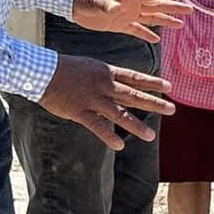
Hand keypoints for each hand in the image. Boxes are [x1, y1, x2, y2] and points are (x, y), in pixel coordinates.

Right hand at [39, 56, 172, 149]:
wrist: (42, 71)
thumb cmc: (65, 69)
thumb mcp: (91, 67)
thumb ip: (106, 78)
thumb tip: (120, 84)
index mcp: (107, 72)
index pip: (135, 77)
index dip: (153, 82)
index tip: (170, 86)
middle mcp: (104, 85)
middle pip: (134, 95)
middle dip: (154, 103)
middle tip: (172, 109)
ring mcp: (93, 99)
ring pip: (119, 113)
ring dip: (136, 125)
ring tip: (150, 136)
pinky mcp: (80, 111)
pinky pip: (97, 126)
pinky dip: (108, 136)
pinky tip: (119, 146)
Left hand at [71, 0, 191, 43]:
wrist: (74, 5)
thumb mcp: (97, 1)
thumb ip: (108, 5)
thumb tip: (116, 8)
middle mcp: (132, 4)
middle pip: (157, 6)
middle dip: (174, 8)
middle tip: (190, 10)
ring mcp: (127, 15)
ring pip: (151, 18)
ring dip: (165, 21)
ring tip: (180, 25)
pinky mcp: (120, 25)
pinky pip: (137, 30)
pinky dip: (147, 34)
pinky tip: (156, 40)